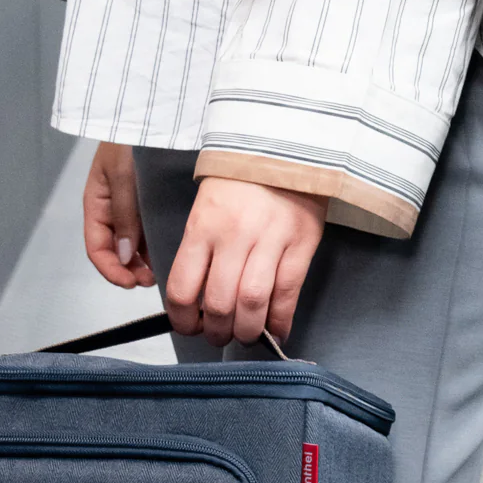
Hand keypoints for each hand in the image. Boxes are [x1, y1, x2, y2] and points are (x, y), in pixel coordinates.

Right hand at [83, 142, 155, 287]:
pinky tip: (168, 253)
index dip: (111, 270)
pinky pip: (149, 232)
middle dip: (129, 271)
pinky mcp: (149, 203)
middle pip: (115, 252)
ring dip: (144, 263)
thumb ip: (124, 215)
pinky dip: (155, 246)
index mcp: (97, 203)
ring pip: (133, 246)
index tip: (130, 282)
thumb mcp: (123, 175)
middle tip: (150, 280)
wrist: (151, 109)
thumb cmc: (129, 136)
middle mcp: (112, 209)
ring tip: (161, 271)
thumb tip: (124, 256)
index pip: (96, 248)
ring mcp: (131, 207)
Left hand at [166, 177, 325, 345]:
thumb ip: (200, 251)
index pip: (182, 289)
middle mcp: (233, 235)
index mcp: (202, 227)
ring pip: (252, 305)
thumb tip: (197, 300)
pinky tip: (276, 332)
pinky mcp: (301, 244)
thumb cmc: (240, 182)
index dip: (182, 320)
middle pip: (218, 304)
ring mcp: (269, 240)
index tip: (189, 327)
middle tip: (219, 336)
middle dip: (216, 332)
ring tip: (245, 335)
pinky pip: (287, 294)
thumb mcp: (206, 209)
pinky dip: (281, 321)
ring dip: (246, 332)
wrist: (284, 146)